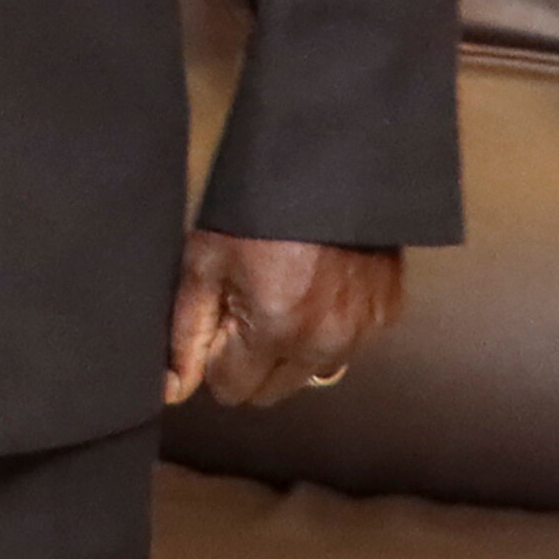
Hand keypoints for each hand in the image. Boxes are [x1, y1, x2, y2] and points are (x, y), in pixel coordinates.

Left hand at [162, 230, 404, 407]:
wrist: (326, 166)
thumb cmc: (257, 208)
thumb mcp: (204, 262)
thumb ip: (186, 334)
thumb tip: (172, 390)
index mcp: (275, 330)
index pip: (231, 390)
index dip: (217, 356)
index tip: (221, 319)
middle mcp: (325, 343)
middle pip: (271, 392)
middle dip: (251, 360)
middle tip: (248, 305)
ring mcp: (362, 332)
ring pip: (310, 375)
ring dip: (292, 350)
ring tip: (284, 293)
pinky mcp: (385, 317)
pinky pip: (346, 349)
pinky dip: (328, 332)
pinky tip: (318, 289)